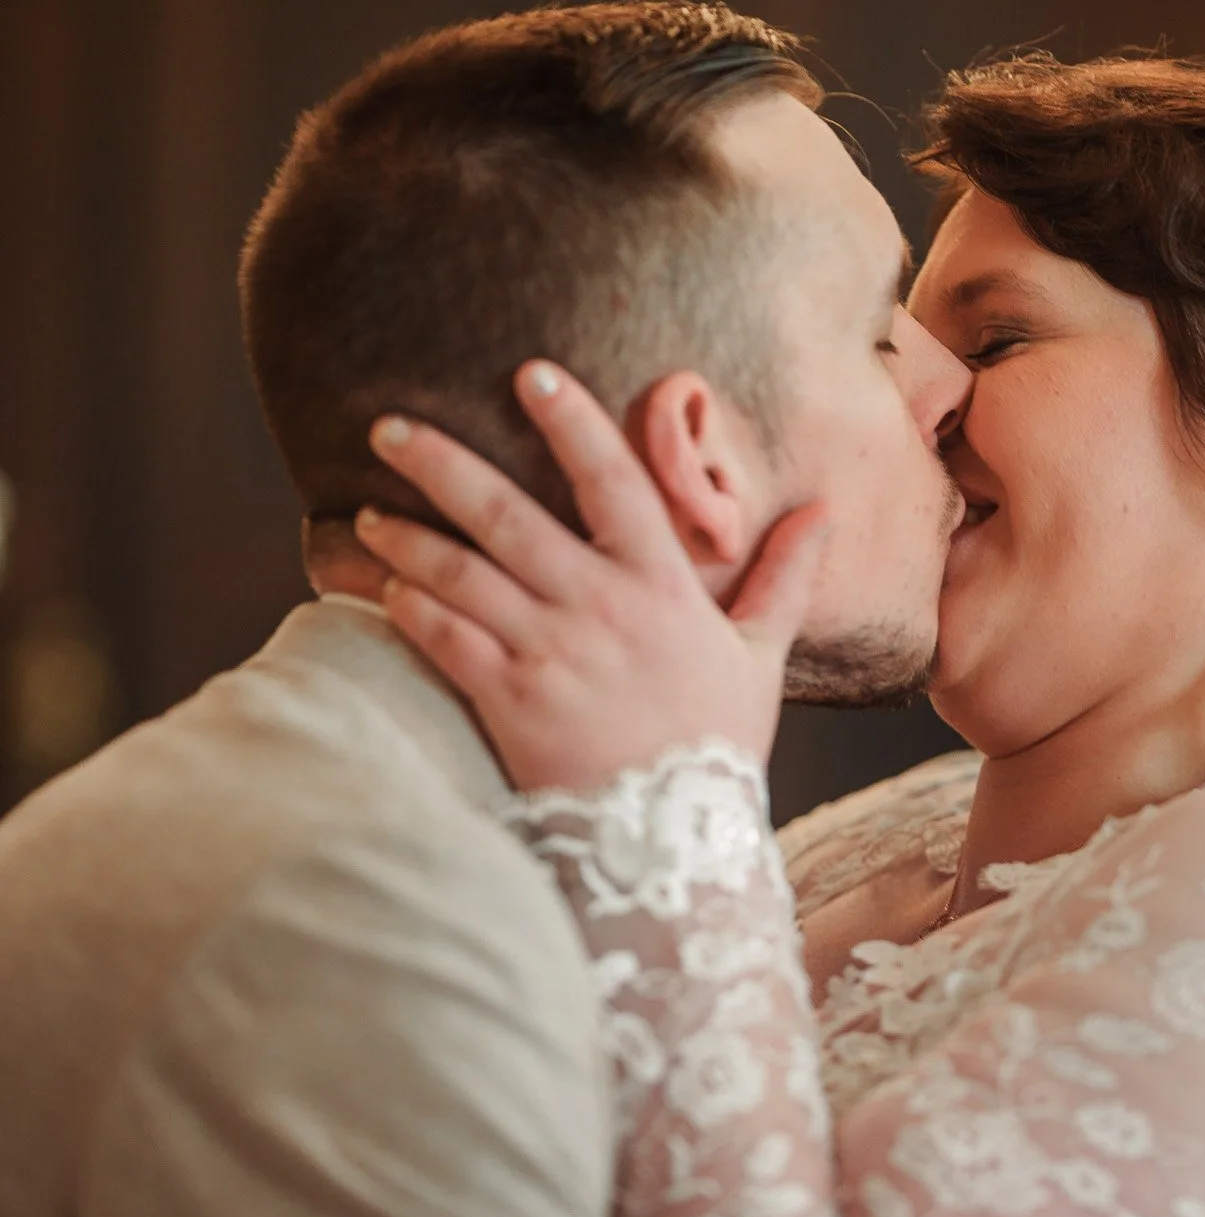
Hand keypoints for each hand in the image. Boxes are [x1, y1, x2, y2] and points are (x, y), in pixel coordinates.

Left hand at [357, 363, 828, 792]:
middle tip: (388, 426)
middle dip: (441, 464)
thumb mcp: (760, 655)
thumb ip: (784, 578)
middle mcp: (600, 608)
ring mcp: (549, 654)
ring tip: (370, 513)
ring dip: (407, 539)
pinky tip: (386, 589)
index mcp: (661, 586)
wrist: (677, 842)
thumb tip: (822, 513)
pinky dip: (410, 610)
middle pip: (507, 516)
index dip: (573, 422)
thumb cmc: (716, 746)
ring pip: (461, 575)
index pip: (613, 482)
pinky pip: (446, 641)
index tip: (531, 373)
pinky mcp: (510, 702)